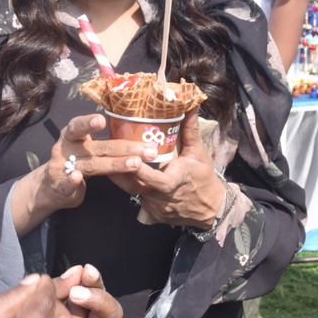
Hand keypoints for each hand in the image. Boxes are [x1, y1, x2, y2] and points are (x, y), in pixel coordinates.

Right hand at [13, 113, 157, 230]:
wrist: (50, 188)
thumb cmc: (75, 163)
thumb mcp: (85, 149)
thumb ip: (104, 145)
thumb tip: (139, 141)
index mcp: (71, 136)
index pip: (79, 126)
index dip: (89, 123)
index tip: (102, 120)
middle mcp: (65, 149)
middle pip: (97, 148)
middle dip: (125, 149)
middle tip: (148, 151)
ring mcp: (60, 168)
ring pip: (90, 166)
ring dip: (114, 165)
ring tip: (136, 164)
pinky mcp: (59, 187)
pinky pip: (65, 184)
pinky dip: (71, 181)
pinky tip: (76, 178)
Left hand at [108, 109, 226, 230]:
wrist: (210, 209)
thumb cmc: (204, 178)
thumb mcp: (199, 152)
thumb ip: (190, 129)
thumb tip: (190, 103)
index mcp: (176, 182)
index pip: (158, 181)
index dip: (143, 172)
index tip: (133, 159)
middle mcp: (163, 198)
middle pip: (135, 185)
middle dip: (120, 169)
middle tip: (108, 152)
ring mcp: (155, 208)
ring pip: (132, 191)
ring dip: (120, 176)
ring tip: (108, 158)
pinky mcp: (151, 214)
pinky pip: (135, 198)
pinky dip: (128, 185)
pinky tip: (119, 171)